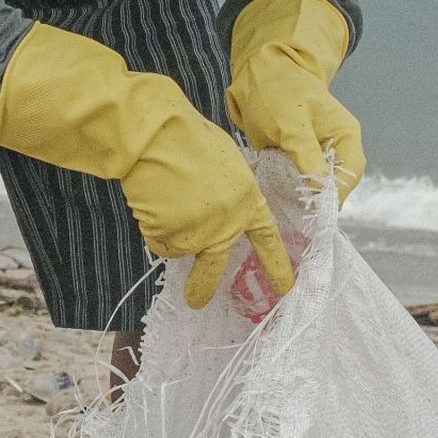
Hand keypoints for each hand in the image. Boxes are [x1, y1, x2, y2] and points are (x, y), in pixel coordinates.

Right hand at [0, 22, 293, 307]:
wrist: (157, 135)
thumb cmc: (189, 139)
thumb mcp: (226, 163)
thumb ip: (229, 193)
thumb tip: (218, 209)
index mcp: (247, 202)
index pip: (267, 240)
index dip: (276, 265)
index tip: (285, 289)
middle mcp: (226, 224)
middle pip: (213, 267)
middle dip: (202, 288)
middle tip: (196, 302)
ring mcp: (198, 233)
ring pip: (178, 248)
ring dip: (168, 230)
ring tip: (162, 197)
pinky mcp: (170, 237)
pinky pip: (159, 241)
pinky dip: (153, 226)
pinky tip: (152, 200)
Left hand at [227, 0, 364, 204]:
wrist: (259, 74)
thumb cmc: (278, 92)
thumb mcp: (291, 122)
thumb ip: (306, 153)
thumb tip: (320, 188)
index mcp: (345, 136)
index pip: (350, 174)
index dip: (334, 194)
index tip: (314, 210)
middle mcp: (336, 149)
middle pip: (336, 186)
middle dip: (318, 202)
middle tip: (297, 217)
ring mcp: (318, 157)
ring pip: (317, 188)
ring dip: (303, 200)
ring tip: (286, 213)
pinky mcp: (299, 162)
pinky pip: (299, 184)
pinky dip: (290, 193)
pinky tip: (277, 201)